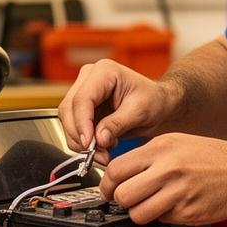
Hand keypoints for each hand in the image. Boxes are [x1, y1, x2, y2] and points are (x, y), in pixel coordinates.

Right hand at [58, 60, 176, 151]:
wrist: (158, 104)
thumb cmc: (154, 101)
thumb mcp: (140, 112)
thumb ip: (117, 124)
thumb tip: (98, 139)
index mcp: (104, 71)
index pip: (82, 98)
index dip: (82, 123)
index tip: (89, 144)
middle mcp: (89, 78)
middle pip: (69, 109)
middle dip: (80, 136)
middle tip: (97, 155)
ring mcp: (83, 92)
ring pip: (68, 120)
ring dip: (80, 141)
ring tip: (103, 154)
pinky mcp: (83, 108)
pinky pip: (74, 127)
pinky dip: (84, 142)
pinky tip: (102, 147)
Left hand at [100, 134, 226, 224]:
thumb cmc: (212, 158)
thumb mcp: (176, 142)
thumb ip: (147, 156)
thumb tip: (119, 173)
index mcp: (160, 148)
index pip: (116, 169)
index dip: (107, 184)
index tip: (109, 189)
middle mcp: (167, 169)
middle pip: (122, 194)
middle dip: (121, 200)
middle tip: (129, 199)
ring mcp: (178, 192)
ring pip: (137, 213)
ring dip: (139, 212)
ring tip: (151, 204)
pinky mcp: (187, 212)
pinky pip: (161, 220)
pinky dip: (162, 217)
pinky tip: (174, 206)